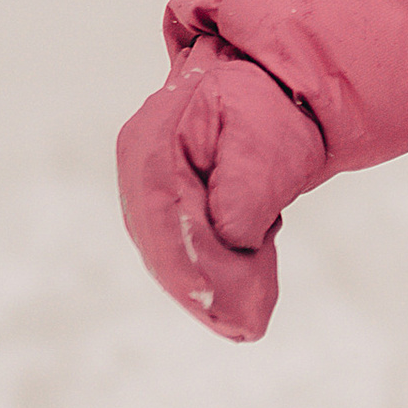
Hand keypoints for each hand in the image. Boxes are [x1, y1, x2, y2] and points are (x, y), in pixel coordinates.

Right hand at [117, 47, 327, 341]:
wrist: (264, 82)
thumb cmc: (267, 105)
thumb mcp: (266, 136)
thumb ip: (247, 185)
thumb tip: (234, 236)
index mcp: (155, 144)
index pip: (164, 218)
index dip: (194, 268)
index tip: (224, 306)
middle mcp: (139, 168)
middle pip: (162, 245)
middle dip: (204, 290)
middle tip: (248, 325)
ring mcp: (145, 187)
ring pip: (170, 254)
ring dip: (209, 290)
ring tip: (250, 320)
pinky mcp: (162, 205)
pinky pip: (180, 250)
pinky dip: (210, 276)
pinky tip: (244, 295)